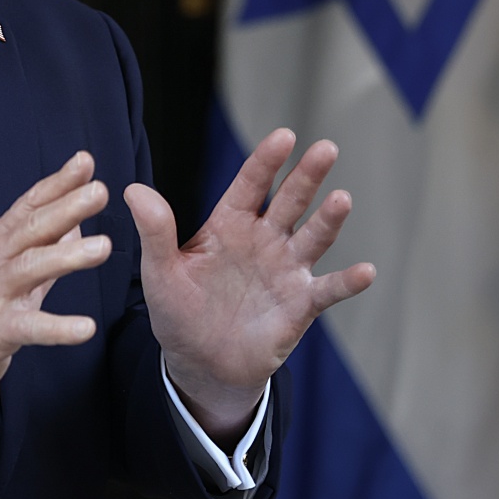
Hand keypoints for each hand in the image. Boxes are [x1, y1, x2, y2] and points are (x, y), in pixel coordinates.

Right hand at [0, 151, 111, 414]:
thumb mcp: (8, 268)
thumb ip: (43, 246)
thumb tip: (77, 219)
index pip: (29, 205)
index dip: (57, 183)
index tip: (85, 161)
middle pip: (31, 228)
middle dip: (66, 207)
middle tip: (99, 191)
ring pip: (30, 268)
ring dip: (66, 256)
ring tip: (103, 247)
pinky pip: (29, 327)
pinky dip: (58, 328)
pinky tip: (86, 328)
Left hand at [124, 128, 375, 443]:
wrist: (199, 361)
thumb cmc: (177, 310)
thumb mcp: (160, 270)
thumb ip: (154, 231)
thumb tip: (132, 189)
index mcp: (229, 225)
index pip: (250, 185)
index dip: (266, 161)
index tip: (284, 136)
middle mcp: (263, 241)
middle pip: (289, 201)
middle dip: (307, 176)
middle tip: (326, 148)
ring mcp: (285, 270)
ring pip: (312, 237)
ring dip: (328, 219)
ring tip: (342, 198)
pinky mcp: (300, 304)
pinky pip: (327, 290)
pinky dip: (347, 282)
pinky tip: (366, 271)